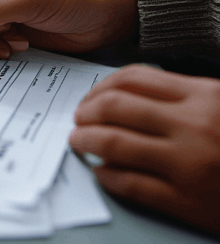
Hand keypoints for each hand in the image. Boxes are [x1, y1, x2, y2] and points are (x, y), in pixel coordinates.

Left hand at [70, 65, 219, 233]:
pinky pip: (130, 184)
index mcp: (203, 95)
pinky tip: (101, 171)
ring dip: (86, 141)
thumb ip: (183, 95)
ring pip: (114, 144)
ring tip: (78, 141)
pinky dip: (106, 175)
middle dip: (86, 112)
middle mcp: (193, 126)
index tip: (91, 96)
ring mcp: (189, 164)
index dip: (100, 86)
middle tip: (78, 118)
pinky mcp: (188, 201)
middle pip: (115, 108)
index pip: (132, 79)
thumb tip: (128, 94)